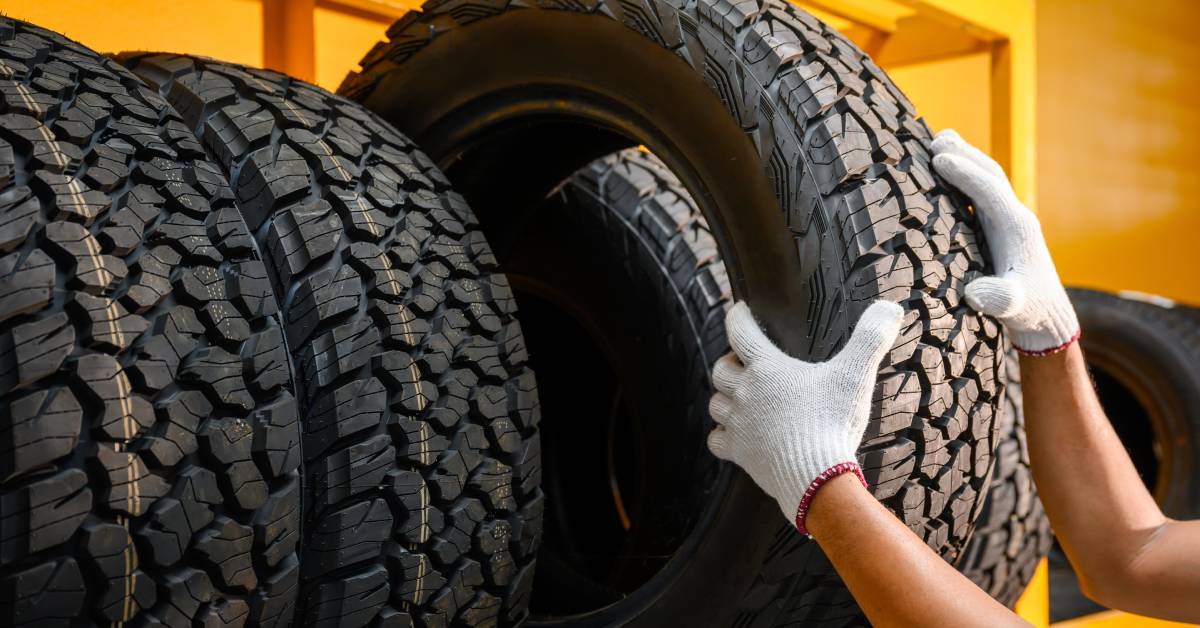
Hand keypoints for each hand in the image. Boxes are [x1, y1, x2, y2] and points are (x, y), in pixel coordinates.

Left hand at [707, 300, 902, 533]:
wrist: (817, 476)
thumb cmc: (833, 422)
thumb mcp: (855, 375)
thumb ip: (871, 339)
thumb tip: (890, 307)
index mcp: (768, 369)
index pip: (740, 333)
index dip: (737, 318)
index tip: (739, 312)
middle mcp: (746, 393)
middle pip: (720, 370)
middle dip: (729, 362)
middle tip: (744, 362)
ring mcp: (740, 425)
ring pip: (715, 403)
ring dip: (724, 397)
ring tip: (740, 396)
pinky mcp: (740, 453)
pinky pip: (716, 440)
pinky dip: (721, 435)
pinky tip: (734, 434)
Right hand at [931, 129, 1079, 354]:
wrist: (1049, 320)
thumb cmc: (1030, 313)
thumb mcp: (1014, 307)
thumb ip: (1000, 298)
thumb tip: (976, 292)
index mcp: (1016, 228)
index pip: (988, 190)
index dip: (964, 173)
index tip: (937, 159)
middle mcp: (1015, 219)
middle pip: (990, 176)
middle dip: (965, 154)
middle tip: (936, 138)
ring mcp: (1010, 224)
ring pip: (988, 182)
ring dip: (966, 160)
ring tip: (941, 143)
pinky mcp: (1002, 233)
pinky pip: (983, 196)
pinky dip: (965, 180)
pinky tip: (949, 179)